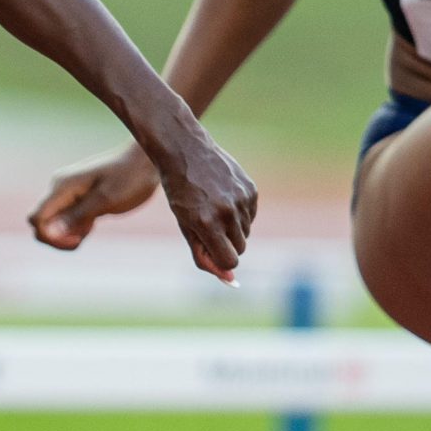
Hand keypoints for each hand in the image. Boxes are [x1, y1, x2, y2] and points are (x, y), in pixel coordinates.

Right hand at [29, 145, 163, 250]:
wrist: (146, 163)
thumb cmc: (129, 178)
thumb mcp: (106, 199)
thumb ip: (76, 216)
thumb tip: (50, 232)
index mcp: (62, 186)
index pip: (35, 218)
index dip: (48, 236)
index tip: (76, 238)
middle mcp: (59, 190)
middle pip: (41, 225)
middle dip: (58, 240)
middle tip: (84, 235)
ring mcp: (67, 195)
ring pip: (53, 226)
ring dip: (69, 235)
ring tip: (93, 224)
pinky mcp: (77, 201)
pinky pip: (66, 223)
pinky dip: (77, 230)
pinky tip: (94, 222)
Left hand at [151, 132, 257, 283]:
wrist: (185, 151)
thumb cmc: (179, 192)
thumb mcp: (185, 226)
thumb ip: (203, 254)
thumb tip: (229, 279)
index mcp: (207, 223)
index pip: (229, 261)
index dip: (221, 260)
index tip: (212, 250)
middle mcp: (228, 212)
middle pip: (240, 249)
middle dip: (226, 244)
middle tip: (209, 227)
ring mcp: (242, 199)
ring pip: (246, 232)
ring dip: (233, 228)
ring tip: (214, 209)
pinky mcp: (251, 189)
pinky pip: (251, 215)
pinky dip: (240, 213)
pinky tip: (223, 198)